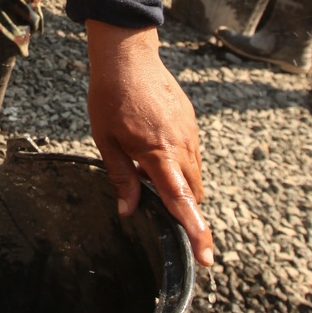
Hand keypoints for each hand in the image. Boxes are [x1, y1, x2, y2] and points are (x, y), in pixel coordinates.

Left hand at [86, 21, 212, 267]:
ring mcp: (190, 133)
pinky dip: (181, 167)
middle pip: (194, 194)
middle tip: (171, 221)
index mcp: (158, 153)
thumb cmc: (110, 96)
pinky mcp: (191, 122)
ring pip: (195, 176)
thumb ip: (120, 177)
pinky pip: (192, 156)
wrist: (128, 56)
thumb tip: (129, 211)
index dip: (195, 231)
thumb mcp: (106, 140)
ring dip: (182, 188)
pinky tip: (157, 156)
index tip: (205, 256)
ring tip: (152, 178)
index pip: (182, 202)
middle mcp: (181, 146)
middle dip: (187, 213)